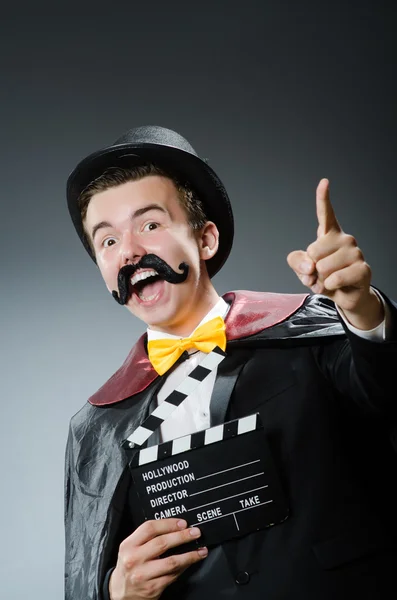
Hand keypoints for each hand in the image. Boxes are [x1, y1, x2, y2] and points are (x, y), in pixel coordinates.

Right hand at [109, 518, 207, 599]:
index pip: (150, 528)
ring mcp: (143, 575)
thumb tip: (174, 528)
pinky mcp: (152, 588)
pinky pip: (172, 576)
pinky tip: (190, 562)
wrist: (120, 594)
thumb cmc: (129, 567)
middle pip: (162, 543)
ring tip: (200, 550)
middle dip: (182, 537)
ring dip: (189, 555)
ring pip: (171, 562)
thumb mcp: (130, 548)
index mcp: (129, 545)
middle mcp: (134, 559)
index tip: (183, 523)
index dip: (169, 524)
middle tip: (195, 533)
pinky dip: (184, 568)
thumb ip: (147, 538)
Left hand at [287, 178, 383, 329]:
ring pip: (322, 267)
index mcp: (330, 235)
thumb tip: (310, 266)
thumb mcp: (302, 269)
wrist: (344, 296)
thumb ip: (296, 262)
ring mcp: (355, 253)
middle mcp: (345, 239)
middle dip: (311, 268)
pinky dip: (329, 287)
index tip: (324, 182)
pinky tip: (336, 286)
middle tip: (321, 274)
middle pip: (313, 251)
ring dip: (320, 280)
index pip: (326, 214)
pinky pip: (334, 279)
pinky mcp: (362, 269)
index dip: (323, 198)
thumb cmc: (324, 278)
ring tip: (329, 280)